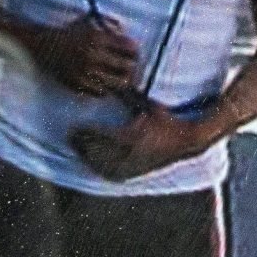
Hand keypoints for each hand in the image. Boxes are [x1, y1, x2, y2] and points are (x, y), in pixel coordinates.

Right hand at [23, 14, 140, 97]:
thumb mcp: (89, 22)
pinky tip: (102, 82)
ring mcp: (86, 71)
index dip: (136, 52)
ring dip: (120, 81)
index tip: (134, 55)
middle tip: (130, 69)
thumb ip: (109, 23)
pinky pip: (102, 92)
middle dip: (132, 68)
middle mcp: (93, 55)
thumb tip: (126, 32)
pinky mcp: (79, 84)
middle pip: (127, 68)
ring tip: (119, 78)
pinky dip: (105, 89)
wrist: (44, 45)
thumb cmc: (69, 32)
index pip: (130, 48)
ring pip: (117, 83)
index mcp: (98, 38)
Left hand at [69, 103, 214, 180]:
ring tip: (76, 149)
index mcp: (133, 135)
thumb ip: (128, 96)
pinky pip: (113, 174)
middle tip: (70, 137)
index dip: (86, 133)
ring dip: (87, 158)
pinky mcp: (136, 171)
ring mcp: (134, 164)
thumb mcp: (147, 106)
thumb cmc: (166, 120)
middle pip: (99, 152)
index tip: (75, 127)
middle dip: (82, 145)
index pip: (103, 136)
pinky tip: (90, 164)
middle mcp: (131, 152)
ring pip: (103, 165)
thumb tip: (112, 82)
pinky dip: (99, 169)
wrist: (186, 141)